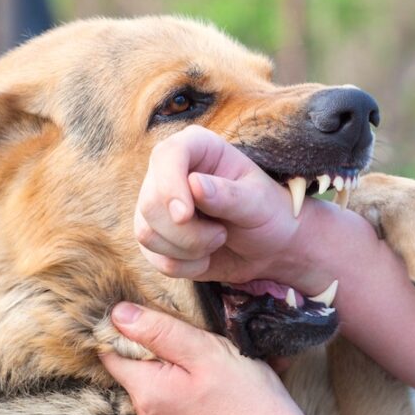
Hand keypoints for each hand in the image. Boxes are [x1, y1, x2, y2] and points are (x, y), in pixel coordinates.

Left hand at [100, 302, 321, 414]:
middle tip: (184, 322)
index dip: (122, 323)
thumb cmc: (247, 400)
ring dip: (170, 352)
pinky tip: (205, 364)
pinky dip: (181, 369)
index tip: (146, 305)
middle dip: (151, 336)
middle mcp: (146, 408)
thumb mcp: (205, 352)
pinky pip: (169, 385)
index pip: (109, 350)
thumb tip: (118, 313)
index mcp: (146, 390)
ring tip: (200, 342)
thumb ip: (160, 332)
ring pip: (153, 371)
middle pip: (131, 359)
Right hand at [135, 125, 307, 285]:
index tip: (185, 216)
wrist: (267, 248)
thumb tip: (195, 184)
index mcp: (197, 148)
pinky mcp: (154, 235)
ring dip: (188, 250)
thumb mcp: (258, 203)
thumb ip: (229, 195)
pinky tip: (205, 257)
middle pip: (151, 203)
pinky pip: (155, 259)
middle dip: (188, 233)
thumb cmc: (267, 214)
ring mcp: (158, 205)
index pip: (166, 156)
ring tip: (218, 241)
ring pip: (147, 233)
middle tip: (222, 235)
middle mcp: (169, 172)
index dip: (169, 186)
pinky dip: (185, 266)